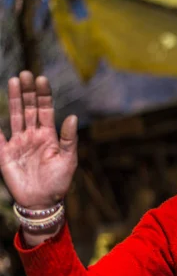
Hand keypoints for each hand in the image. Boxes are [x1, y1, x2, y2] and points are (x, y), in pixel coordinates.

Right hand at [0, 71, 77, 208]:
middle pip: (29, 108)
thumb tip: (72, 116)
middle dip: (28, 91)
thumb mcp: (68, 160)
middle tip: (26, 73)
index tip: (42, 79)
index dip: (43, 95)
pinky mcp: (5, 154)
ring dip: (15, 99)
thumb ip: (69, 139)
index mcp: (49, 136)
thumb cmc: (59, 182)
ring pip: (15, 116)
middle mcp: (33, 135)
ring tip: (14, 80)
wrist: (42, 202)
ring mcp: (18, 143)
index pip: (45, 110)